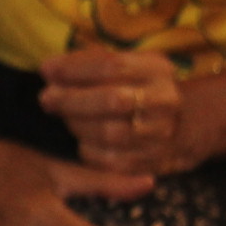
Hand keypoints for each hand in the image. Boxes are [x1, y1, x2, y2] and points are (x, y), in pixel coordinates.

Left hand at [38, 47, 188, 174]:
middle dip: (72, 100)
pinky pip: (110, 160)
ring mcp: (159, 133)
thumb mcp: (124, 66)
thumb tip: (49, 70)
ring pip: (110, 133)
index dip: (74, 68)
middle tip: (47, 99)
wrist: (179, 126)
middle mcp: (163, 101)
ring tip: (65, 118)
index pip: (112, 65)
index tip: (46, 70)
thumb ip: (87, 64)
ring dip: (78, 125)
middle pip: (113, 100)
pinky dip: (88, 149)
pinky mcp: (149, 161)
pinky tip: (81, 140)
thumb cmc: (136, 89)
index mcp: (156, 70)